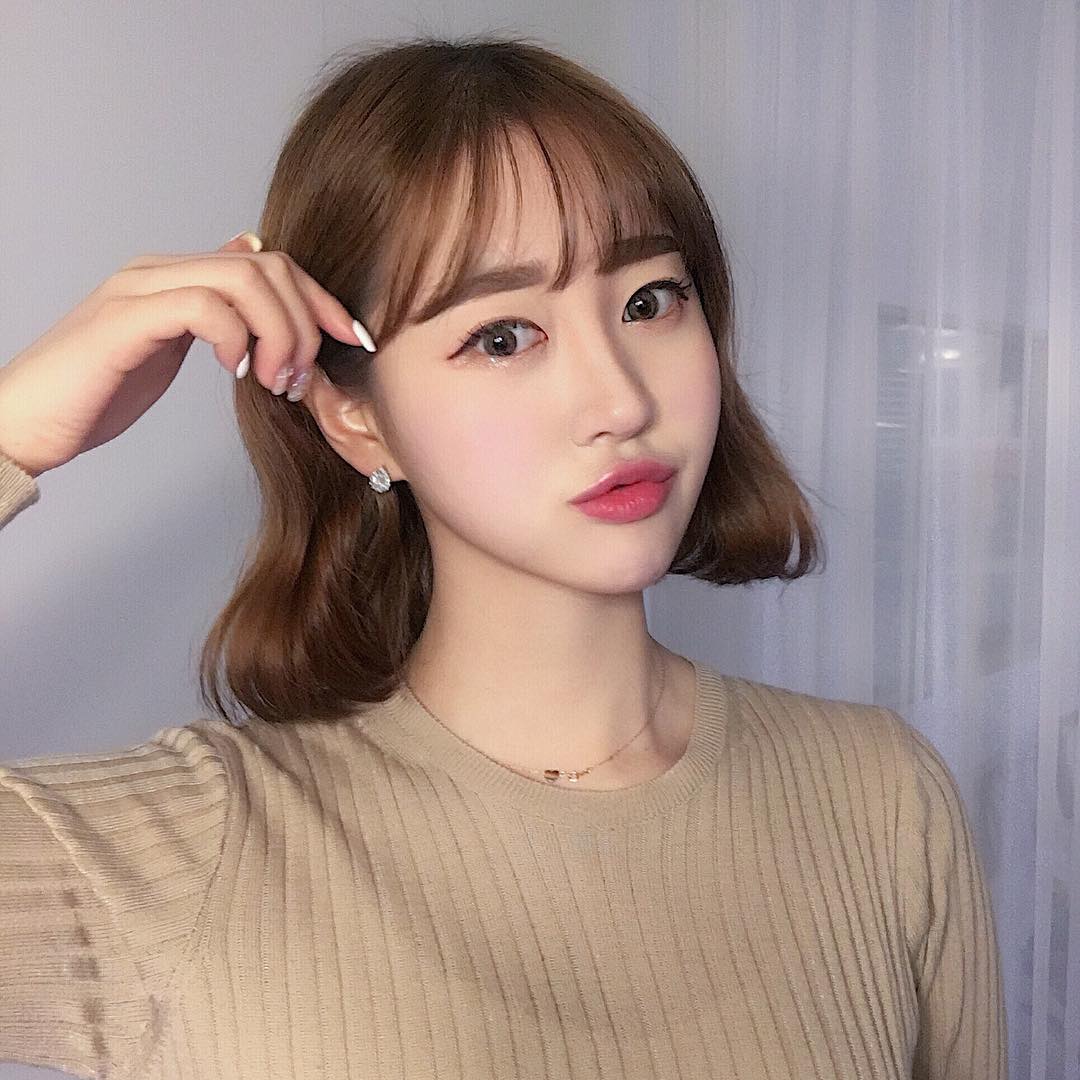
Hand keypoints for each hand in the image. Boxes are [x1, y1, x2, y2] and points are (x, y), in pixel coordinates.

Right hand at [0, 232, 370, 477]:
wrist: (27, 423)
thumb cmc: (98, 393)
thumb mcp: (171, 350)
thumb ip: (214, 316)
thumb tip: (256, 280)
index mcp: (178, 275)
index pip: (270, 263)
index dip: (320, 299)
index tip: (350, 339)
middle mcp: (161, 269)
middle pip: (269, 266)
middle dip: (306, 323)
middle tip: (299, 378)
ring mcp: (141, 288)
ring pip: (245, 279)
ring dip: (279, 334)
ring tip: (274, 381)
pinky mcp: (126, 320)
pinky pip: (205, 307)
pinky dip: (237, 339)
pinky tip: (236, 373)